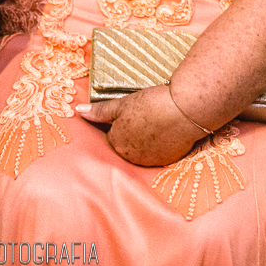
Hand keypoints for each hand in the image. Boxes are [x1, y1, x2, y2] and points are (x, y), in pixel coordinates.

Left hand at [75, 85, 202, 167]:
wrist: (186, 110)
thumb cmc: (151, 104)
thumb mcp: (122, 104)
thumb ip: (99, 111)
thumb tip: (78, 110)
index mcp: (117, 144)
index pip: (110, 134)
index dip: (116, 122)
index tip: (128, 112)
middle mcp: (132, 157)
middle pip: (125, 144)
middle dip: (130, 132)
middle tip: (142, 115)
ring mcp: (151, 161)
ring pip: (142, 149)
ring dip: (144, 139)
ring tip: (154, 121)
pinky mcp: (168, 160)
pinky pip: (158, 153)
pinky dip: (159, 143)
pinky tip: (164, 129)